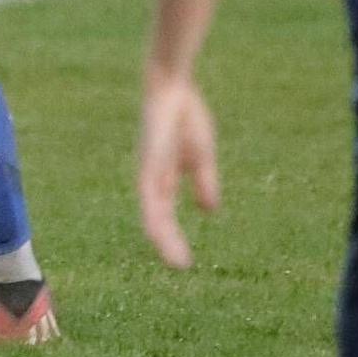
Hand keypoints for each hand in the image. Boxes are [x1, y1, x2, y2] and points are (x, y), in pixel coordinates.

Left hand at [137, 72, 221, 269]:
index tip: (183, 259)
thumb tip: (209, 211)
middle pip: (157, 218)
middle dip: (168, 243)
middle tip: (181, 267)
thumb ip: (203, 182)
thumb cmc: (184, 116)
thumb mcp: (200, 155)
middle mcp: (151, 178)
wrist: (172, 88)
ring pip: (152, 213)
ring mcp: (148, 172)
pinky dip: (156, 215)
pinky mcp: (149, 164)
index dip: (171, 235)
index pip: (163, 213)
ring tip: (178, 263)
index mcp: (162, 177)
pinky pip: (151, 195)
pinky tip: (160, 232)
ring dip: (164, 238)